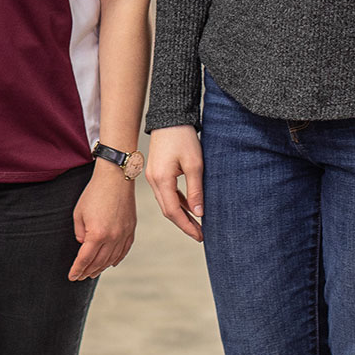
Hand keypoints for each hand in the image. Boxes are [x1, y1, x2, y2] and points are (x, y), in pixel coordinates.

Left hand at [69, 164, 136, 279]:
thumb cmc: (94, 192)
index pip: (85, 259)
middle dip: (88, 271)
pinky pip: (124, 250)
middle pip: (99, 262)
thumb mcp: (79, 212)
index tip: (72, 276)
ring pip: (112, 259)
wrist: (116, 177)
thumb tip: (83, 244)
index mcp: (96, 234)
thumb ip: (79, 232)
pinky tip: (111, 263)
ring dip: (101, 268)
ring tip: (93, 273)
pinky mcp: (131, 229)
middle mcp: (112, 237)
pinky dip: (116, 259)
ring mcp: (123, 234)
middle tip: (80, 277)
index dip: (77, 269)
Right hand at [145, 125, 204, 241]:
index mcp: (161, 180)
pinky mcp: (156, 171)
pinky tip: (189, 206)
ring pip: (166, 203)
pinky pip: (166, 193)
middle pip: (168, 210)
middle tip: (200, 235)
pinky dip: (178, 202)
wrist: (170, 118)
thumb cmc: (183, 138)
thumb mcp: (195, 164)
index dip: (187, 226)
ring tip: (197, 224)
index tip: (200, 236)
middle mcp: (153, 180)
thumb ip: (196, 190)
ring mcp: (153, 176)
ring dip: (181, 214)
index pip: (173, 212)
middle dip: (184, 224)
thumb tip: (199, 213)